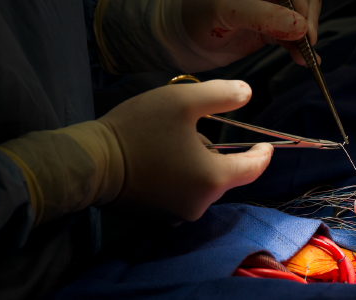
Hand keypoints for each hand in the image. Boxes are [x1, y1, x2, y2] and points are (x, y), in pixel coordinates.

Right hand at [98, 80, 272, 223]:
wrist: (89, 162)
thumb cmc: (138, 129)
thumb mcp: (182, 100)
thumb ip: (221, 95)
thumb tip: (247, 93)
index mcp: (213, 179)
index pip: (253, 169)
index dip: (262, 155)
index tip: (266, 145)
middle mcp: (200, 204)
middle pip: (222, 174)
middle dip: (213, 152)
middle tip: (187, 129)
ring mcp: (177, 215)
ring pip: (200, 184)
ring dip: (193, 165)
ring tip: (166, 144)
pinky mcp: (157, 218)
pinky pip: (180, 194)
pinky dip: (176, 179)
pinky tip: (156, 162)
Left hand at [181, 0, 321, 69]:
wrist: (177, 39)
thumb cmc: (192, 16)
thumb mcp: (226, 10)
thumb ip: (263, 16)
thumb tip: (300, 27)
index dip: (303, 3)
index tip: (304, 27)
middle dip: (309, 20)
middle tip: (306, 43)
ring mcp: (271, 8)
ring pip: (302, 17)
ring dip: (307, 37)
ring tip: (306, 58)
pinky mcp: (271, 27)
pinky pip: (294, 34)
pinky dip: (301, 47)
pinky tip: (306, 60)